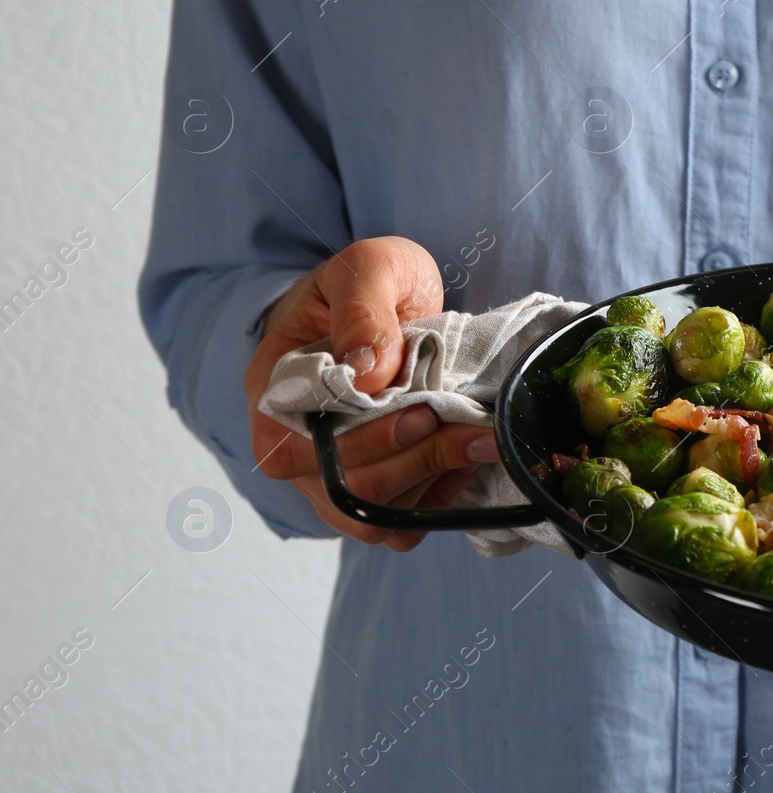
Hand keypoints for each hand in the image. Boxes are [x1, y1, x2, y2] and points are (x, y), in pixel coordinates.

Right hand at [244, 236, 501, 549]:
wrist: (391, 294)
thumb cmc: (368, 280)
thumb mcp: (368, 268)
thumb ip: (364, 310)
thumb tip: (368, 373)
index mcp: (274, 390)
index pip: (296, 450)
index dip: (365, 441)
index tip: (424, 410)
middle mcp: (294, 443)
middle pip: (343, 489)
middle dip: (416, 460)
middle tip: (472, 426)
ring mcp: (331, 472)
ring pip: (371, 518)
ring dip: (432, 482)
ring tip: (477, 439)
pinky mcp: (374, 484)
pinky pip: (398, 525)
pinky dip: (437, 501)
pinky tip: (464, 459)